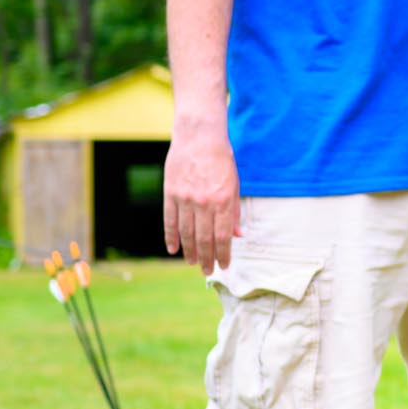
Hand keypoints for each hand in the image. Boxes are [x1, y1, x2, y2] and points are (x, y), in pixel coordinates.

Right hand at [164, 122, 242, 272]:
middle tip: (208, 271)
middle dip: (207, 258)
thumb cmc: (222, 159)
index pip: (223, 236)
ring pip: (186, 233)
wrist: (199, 136)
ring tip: (193, 263)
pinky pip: (169, 221)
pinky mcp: (170, 193)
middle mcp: (204, 202)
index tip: (224, 265)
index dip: (223, 254)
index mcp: (223, 200)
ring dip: (190, 251)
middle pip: (204, 239)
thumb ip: (234, 211)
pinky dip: (171, 237)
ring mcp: (185, 198)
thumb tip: (238, 236)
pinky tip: (173, 249)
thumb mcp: (235, 184)